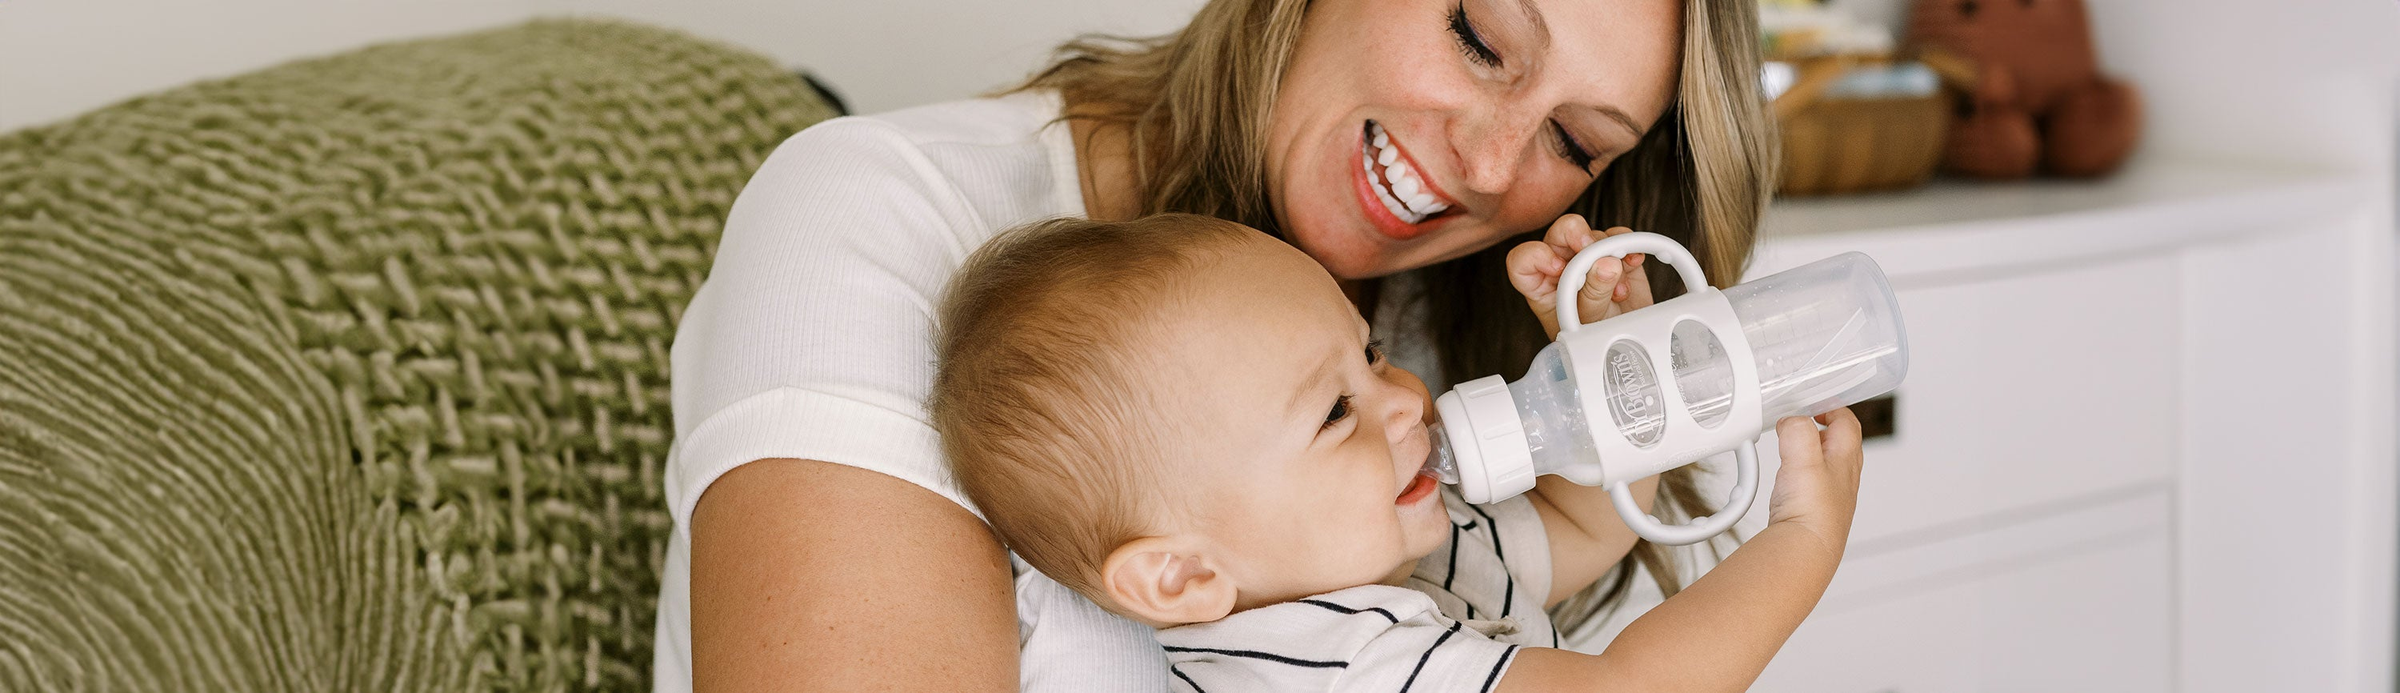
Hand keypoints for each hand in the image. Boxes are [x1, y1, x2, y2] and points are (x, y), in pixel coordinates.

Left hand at [1505, 215, 1652, 339]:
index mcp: (1541, 285)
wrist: (1628, 345)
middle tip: (1590, 247)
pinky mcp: (1613, 255)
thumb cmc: (1597, 340)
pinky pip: (1619, 237)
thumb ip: (1593, 294)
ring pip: (1593, 235)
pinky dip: (1629, 245)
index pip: (1523, 261)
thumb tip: (1606, 264)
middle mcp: (1562, 267)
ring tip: (1618, 289)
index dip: (1536, 256)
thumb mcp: (1589, 324)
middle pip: (1559, 234)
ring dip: (1609, 254)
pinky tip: (1633, 262)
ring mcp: (1588, 259)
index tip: (1558, 268)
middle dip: (1575, 234)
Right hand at [1765, 408, 1864, 555]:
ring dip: (1812, 452)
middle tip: (1804, 422)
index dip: (1833, 408)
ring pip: (1827, 466)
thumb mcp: (1803, 459)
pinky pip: (1812, 485)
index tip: (1815, 402)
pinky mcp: (1815, 512)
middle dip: (1823, 428)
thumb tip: (1792, 420)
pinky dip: (1801, 476)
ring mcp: (1831, 497)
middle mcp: (1843, 479)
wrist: (1806, 550)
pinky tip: (1787, 480)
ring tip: (1791, 448)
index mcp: (1845, 459)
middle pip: (1841, 444)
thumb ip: (1797, 431)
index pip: (1848, 423)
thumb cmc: (1812, 511)